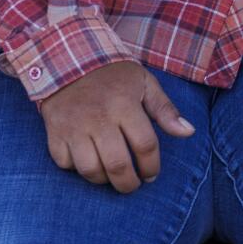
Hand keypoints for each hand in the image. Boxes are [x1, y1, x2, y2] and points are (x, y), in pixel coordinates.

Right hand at [38, 61, 194, 192]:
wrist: (68, 58)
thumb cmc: (113, 75)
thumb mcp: (144, 83)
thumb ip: (165, 109)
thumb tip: (188, 132)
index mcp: (125, 105)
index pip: (145, 145)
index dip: (152, 166)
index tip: (151, 174)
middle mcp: (99, 119)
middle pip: (117, 165)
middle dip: (129, 183)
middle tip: (133, 185)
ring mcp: (74, 127)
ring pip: (89, 169)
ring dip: (104, 180)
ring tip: (111, 176)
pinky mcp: (54, 132)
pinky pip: (64, 163)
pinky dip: (76, 169)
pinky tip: (87, 162)